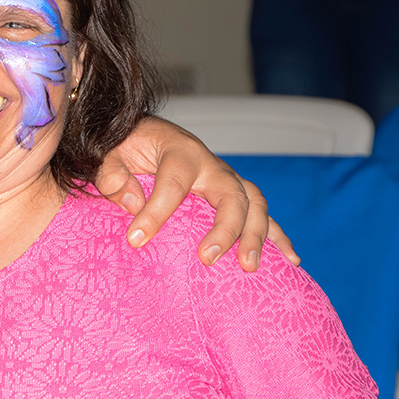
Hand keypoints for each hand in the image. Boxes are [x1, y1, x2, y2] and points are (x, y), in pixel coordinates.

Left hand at [94, 116, 299, 270]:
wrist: (142, 131)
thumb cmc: (124, 144)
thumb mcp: (108, 153)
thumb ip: (112, 175)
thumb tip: (131, 205)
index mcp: (178, 150)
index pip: (172, 184)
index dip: (155, 214)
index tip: (136, 240)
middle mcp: (208, 162)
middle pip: (230, 193)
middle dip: (224, 228)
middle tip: (206, 259)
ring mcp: (224, 177)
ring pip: (253, 202)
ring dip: (257, 235)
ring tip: (248, 267)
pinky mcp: (232, 191)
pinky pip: (262, 212)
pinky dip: (277, 235)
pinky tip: (290, 260)